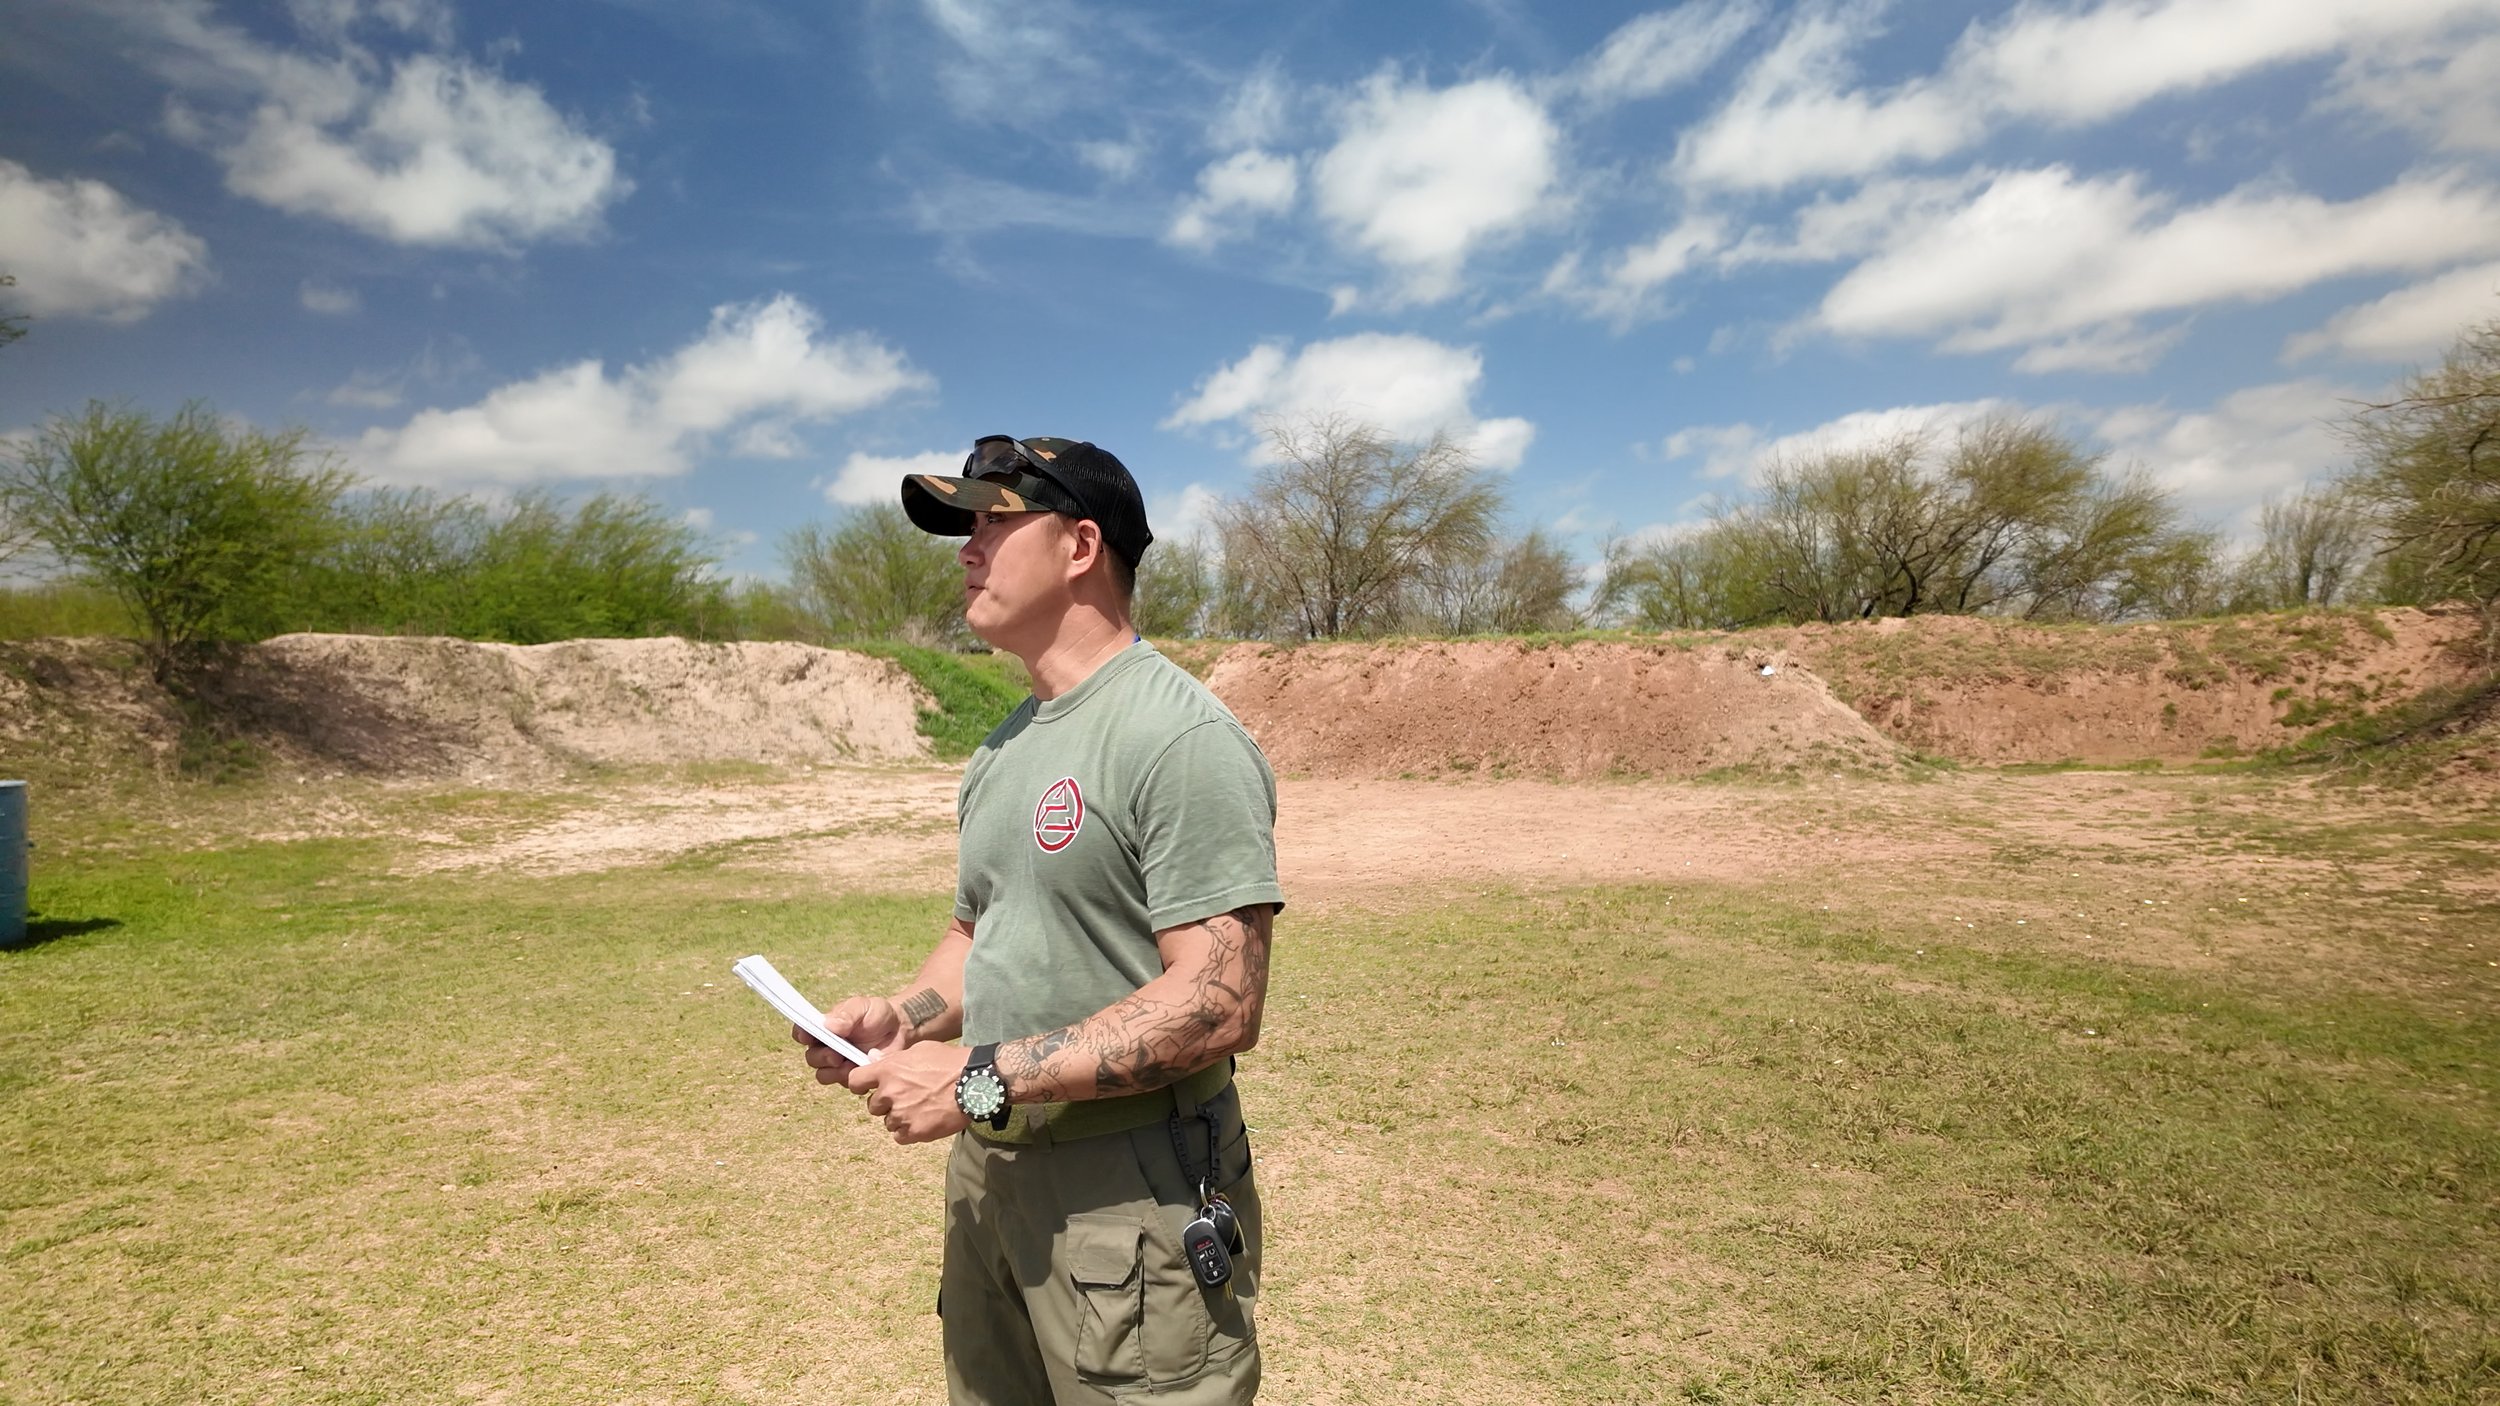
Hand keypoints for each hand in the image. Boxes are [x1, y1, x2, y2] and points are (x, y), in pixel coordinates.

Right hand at [794, 995, 908, 1084]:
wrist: (900, 1028)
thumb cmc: (877, 1013)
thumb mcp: (862, 1007)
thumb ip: (846, 1014)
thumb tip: (829, 1025)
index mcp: (824, 1028)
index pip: (802, 1032)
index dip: (801, 1035)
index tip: (807, 1037)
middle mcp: (827, 1047)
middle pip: (811, 1058)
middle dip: (821, 1058)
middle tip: (836, 1056)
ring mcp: (838, 1063)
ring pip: (823, 1075)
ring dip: (834, 1072)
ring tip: (849, 1065)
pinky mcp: (853, 1075)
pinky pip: (845, 1083)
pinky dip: (852, 1078)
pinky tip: (863, 1068)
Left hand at [845, 1042, 974, 1144]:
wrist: (974, 1083)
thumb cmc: (949, 1062)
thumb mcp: (920, 1050)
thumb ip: (894, 1059)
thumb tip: (875, 1060)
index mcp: (888, 1070)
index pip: (855, 1081)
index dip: (860, 1084)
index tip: (867, 1086)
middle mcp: (890, 1093)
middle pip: (872, 1106)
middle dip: (885, 1103)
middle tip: (906, 1097)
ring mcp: (901, 1114)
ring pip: (888, 1122)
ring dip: (899, 1117)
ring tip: (920, 1108)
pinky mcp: (914, 1132)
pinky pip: (900, 1136)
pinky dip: (908, 1131)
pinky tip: (923, 1120)